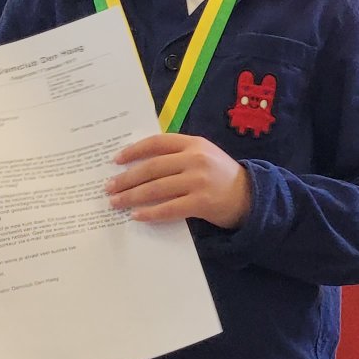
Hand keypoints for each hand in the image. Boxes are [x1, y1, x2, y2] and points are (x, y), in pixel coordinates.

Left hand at [107, 133, 251, 226]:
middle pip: (152, 167)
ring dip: (132, 196)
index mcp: (194, 143)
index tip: (115, 160)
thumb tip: (138, 164)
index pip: (157, 143)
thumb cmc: (220, 176)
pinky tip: (136, 216)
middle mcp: (196, 159)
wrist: (250, 196)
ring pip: (157, 188)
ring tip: (115, 202)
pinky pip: (169, 208)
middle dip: (126, 178)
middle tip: (108, 187)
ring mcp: (199, 181)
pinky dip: (150, 213)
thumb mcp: (203, 155)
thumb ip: (178, 154)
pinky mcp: (202, 202)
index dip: (134, 151)